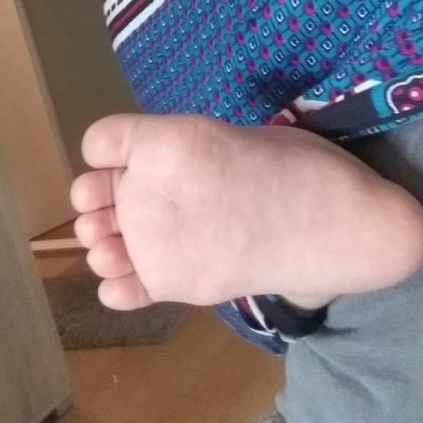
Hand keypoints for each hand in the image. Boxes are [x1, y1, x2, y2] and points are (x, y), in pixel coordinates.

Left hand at [71, 113, 422, 309]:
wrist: (334, 222)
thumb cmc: (290, 163)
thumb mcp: (223, 133)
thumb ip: (175, 149)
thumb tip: (137, 165)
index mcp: (166, 142)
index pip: (100, 140)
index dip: (115, 147)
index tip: (140, 150)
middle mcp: (147, 192)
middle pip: (89, 191)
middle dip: (105, 193)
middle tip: (138, 196)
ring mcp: (153, 243)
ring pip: (94, 240)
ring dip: (106, 237)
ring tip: (137, 235)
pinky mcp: (170, 285)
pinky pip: (116, 290)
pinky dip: (118, 283)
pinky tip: (137, 272)